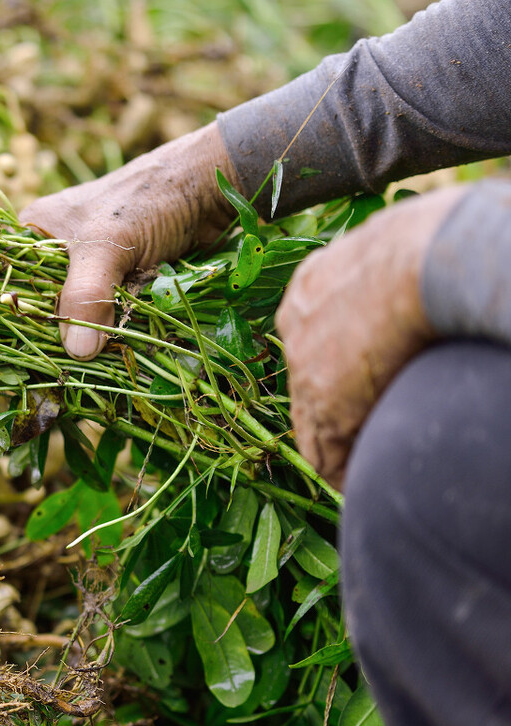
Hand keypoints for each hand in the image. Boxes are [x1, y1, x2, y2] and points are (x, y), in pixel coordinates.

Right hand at [20, 123, 239, 358]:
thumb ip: (87, 295)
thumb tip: (77, 352)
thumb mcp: (107, 245)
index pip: (14, 283)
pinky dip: (117, 330)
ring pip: (82, 314)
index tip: (31, 352)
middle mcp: (60, 250)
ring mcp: (94, 267)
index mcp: (37, 232)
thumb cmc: (149, 199)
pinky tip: (119, 349)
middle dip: (62, 333)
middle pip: (48, 305)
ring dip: (93, 335)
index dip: (21, 318)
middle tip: (69, 364)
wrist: (211, 188)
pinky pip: (110, 314)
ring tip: (97, 361)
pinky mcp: (123, 281)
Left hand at [275, 187, 464, 488]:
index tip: (360, 384)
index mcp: (312, 284)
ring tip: (359, 467)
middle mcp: (295, 323)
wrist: (423, 260)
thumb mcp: (395, 250)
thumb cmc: (430, 244)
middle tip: (358, 432)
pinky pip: (323, 452)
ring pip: (311, 422)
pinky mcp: (322, 403)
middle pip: (306, 379)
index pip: (312, 338)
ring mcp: (302, 365)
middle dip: (332, 407)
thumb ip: (389, 276)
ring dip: (337, 445)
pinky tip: (359, 481)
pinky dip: (341, 470)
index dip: (337, 367)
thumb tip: (419, 274)